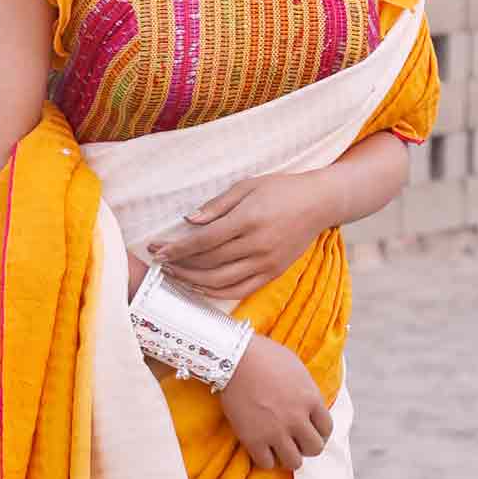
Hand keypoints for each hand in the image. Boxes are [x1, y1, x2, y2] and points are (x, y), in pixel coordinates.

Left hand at [151, 171, 325, 301]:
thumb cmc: (280, 189)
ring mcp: (266, 262)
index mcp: (249, 219)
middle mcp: (257, 244)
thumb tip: (188, 221)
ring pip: (221, 280)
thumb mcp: (247, 186)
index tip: (158, 250)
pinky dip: (216, 292)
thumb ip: (216, 206)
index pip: (204, 240)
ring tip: (173, 275)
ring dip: (193, 281)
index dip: (178, 248)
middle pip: (209, 262)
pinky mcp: (273, 273)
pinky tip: (199, 287)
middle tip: (159, 261)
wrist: (319, 203)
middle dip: (180, 264)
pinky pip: (239, 290)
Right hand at [217, 333, 333, 472]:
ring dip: (289, 457)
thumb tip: (308, 404)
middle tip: (296, 441)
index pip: (327, 429)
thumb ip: (306, 390)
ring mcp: (276, 431)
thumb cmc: (264, 356)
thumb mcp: (297, 369)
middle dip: (306, 446)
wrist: (234, 358)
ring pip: (294, 462)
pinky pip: (267, 464)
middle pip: (314, 449)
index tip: (310, 431)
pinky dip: (266, 460)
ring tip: (280, 449)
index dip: (320, 432)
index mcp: (311, 399)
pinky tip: (262, 450)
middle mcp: (297, 418)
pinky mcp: (253, 439)